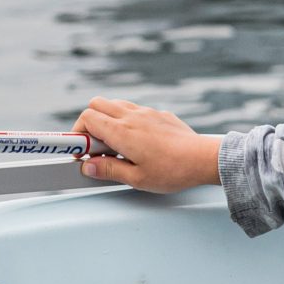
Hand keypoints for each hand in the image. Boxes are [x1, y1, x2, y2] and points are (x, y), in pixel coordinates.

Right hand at [72, 98, 222, 193]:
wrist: (205, 159)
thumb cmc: (174, 171)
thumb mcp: (137, 178)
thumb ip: (109, 170)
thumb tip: (88, 167)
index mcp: (122, 132)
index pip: (87, 118)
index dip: (77, 133)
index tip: (80, 150)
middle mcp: (132, 116)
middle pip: (96, 104)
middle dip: (89, 123)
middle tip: (95, 145)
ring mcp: (148, 113)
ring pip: (116, 104)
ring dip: (108, 119)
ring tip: (115, 143)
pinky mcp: (160, 114)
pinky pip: (136, 110)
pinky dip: (128, 120)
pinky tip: (138, 140)